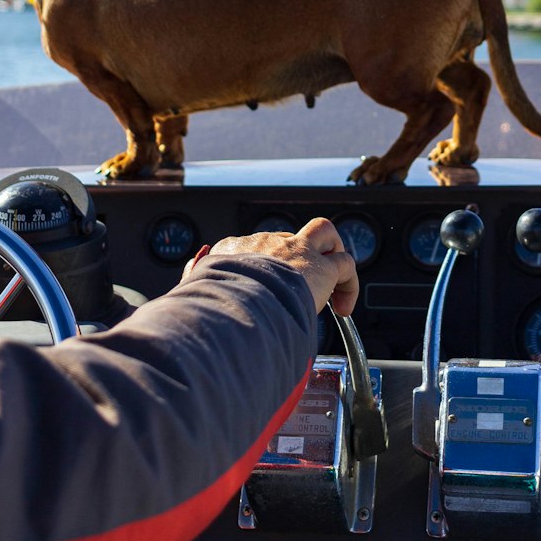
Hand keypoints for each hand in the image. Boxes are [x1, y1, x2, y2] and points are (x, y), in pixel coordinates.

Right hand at [182, 217, 358, 316]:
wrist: (238, 303)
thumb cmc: (216, 304)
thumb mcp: (193, 290)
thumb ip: (191, 276)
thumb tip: (191, 266)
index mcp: (232, 251)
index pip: (251, 248)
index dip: (262, 267)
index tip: (265, 289)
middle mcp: (265, 244)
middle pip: (288, 241)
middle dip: (297, 261)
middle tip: (300, 291)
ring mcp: (294, 251)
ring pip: (323, 233)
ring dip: (330, 252)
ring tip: (333, 282)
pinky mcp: (320, 266)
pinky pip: (345, 264)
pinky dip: (349, 283)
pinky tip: (344, 307)